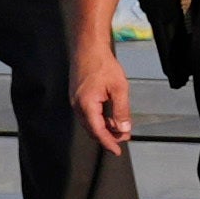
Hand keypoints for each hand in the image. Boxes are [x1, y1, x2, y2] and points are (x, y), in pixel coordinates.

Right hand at [75, 38, 134, 155]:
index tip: (117, 151)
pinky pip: (88, 114)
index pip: (98, 131)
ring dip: (104, 128)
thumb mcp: (118, 88)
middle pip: (92, 129)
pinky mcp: (77, 96)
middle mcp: (77, 105)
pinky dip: (99, 119)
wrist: (88, 47)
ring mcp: (75, 101)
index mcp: (86, 105)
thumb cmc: (102, 64)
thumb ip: (121, 110)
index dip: (109, 143)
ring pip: (90, 122)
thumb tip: (124, 129)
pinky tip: (110, 117)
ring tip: (120, 128)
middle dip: (108, 136)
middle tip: (124, 138)